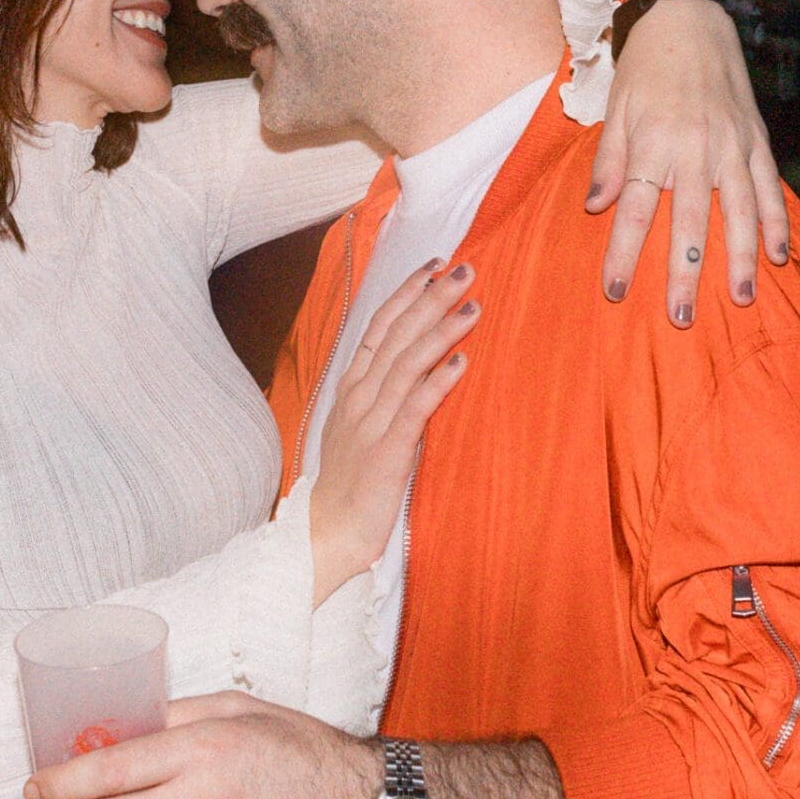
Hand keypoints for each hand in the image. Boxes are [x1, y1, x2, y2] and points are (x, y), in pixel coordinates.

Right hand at [309, 259, 474, 602]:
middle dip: (431, 298)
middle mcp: (359, 396)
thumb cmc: (350, 481)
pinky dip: (437, 382)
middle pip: (398, 335)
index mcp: (352, 386)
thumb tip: (419, 363)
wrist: (327, 532)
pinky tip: (460, 362)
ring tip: (472, 305)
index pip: (380, 326)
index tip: (434, 265)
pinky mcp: (387, 451)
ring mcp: (371, 422)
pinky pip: (414, 408)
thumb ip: (383, 392)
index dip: (407, 293)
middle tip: (465, 269)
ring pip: (408, 363)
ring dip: (441, 331)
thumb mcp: (361, 425)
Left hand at [588, 0, 788, 325]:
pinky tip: (778, 257)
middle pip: (691, 223)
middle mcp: (697, 150)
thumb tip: (596, 208)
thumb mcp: (616, 110)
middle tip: (682, 317)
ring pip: (739, 213)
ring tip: (740, 299)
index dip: (623, 254)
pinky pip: (770, 189)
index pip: (636, 212)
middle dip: (686, 273)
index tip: (614, 292)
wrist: (691, 19)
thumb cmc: (645, 69)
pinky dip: (776, 223)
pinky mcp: (758, 141)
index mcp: (654, 145)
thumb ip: (609, 162)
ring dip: (740, 259)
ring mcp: (733, 147)